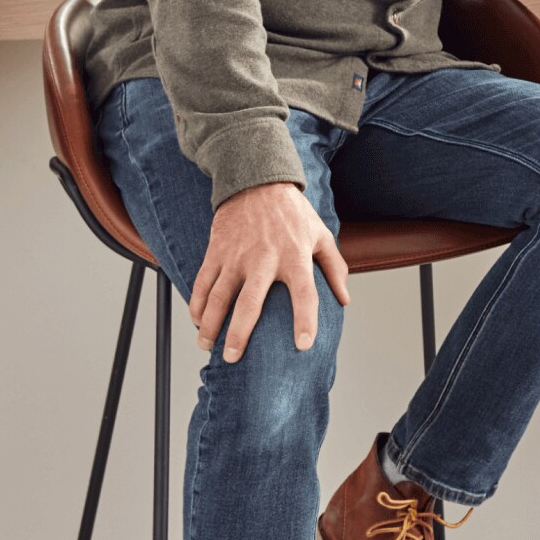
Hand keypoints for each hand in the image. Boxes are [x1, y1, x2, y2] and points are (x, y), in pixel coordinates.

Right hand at [189, 182, 349, 361]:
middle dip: (239, 334)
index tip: (303, 346)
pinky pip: (202, 283)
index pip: (304, 294)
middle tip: (232, 358)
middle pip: (250, 304)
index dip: (305, 320)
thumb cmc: (293, 213)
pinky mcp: (216, 251)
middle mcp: (264, 259)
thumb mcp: (321, 234)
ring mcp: (236, 256)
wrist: (257, 182)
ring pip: (217, 297)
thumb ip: (334, 267)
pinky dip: (195, 305)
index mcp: (295, 257)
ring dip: (209, 325)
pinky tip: (197, 321)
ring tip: (207, 346)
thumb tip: (344, 300)